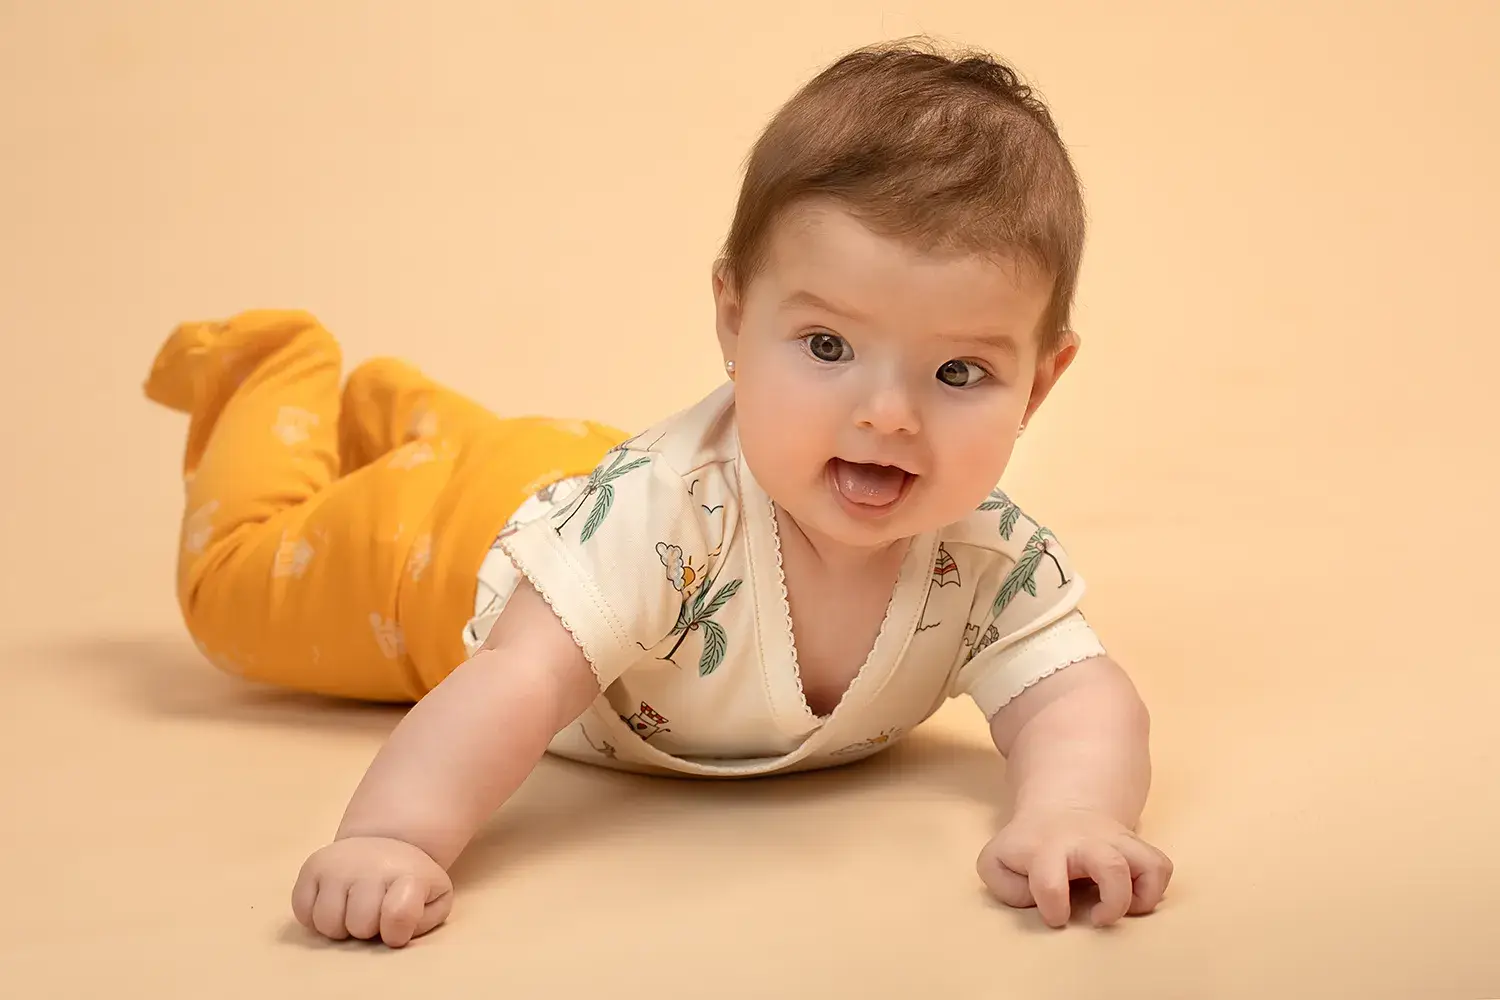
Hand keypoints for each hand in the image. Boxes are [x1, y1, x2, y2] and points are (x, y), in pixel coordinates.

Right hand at [292, 836, 453, 946]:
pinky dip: (315, 918)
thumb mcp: (434, 900)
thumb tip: (395, 934)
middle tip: (375, 914)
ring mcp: (338, 864)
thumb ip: (423, 920)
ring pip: (328, 923)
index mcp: (408, 873)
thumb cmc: (410, 885)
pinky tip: (335, 904)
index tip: (398, 927)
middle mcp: (371, 865)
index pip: (398, 916)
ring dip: (341, 927)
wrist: (386, 845)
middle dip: (368, 930)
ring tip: (355, 911)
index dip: (396, 933)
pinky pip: (303, 913)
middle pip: (359, 925)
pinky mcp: (312, 867)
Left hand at [976, 806, 1172, 927]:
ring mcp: (1114, 842)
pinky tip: (1131, 898)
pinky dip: (1154, 889)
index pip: (1048, 882)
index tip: (1056, 915)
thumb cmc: (1026, 850)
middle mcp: (1084, 843)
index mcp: (1044, 849)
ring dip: (1142, 896)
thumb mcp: (997, 863)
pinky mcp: (1135, 846)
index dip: (1053, 908)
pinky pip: (1161, 866)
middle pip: (1112, 867)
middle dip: (1113, 902)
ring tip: (1121, 908)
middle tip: (1099, 918)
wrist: (1059, 810)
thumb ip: (1004, 886)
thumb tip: (1036, 900)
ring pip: (1147, 863)